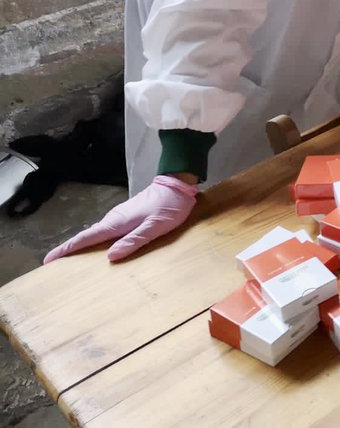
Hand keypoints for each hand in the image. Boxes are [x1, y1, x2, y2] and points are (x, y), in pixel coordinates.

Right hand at [44, 175, 198, 263]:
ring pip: (97, 234)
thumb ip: (134, 240)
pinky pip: (107, 232)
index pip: (86, 238)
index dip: (67, 249)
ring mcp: (120, 216)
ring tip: (72, 264)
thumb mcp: (155, 227)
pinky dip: (98, 241)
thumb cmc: (168, 207)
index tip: (48, 260)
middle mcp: (114, 219)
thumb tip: (110, 256)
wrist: (178, 185)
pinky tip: (100, 251)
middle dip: (70, 252)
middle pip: (87, 237)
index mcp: (117, 223)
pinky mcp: (127, 216)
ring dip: (84, 247)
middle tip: (56, 268)